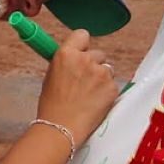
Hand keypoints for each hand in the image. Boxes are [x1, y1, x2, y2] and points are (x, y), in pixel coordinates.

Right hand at [36, 29, 117, 144]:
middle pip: (98, 53)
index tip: (81, 53)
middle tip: (84, 81)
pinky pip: (112, 84)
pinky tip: (95, 102)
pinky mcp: (112, 88)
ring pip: (107, 69)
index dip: (83, 45)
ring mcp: (101, 73)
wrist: (60, 128)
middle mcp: (85, 59)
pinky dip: (106, 92)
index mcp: (66, 53)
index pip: (82, 35)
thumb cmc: (52, 105)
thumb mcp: (51, 75)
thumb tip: (74, 57)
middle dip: (93, 64)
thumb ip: (66, 62)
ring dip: (101, 78)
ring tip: (89, 95)